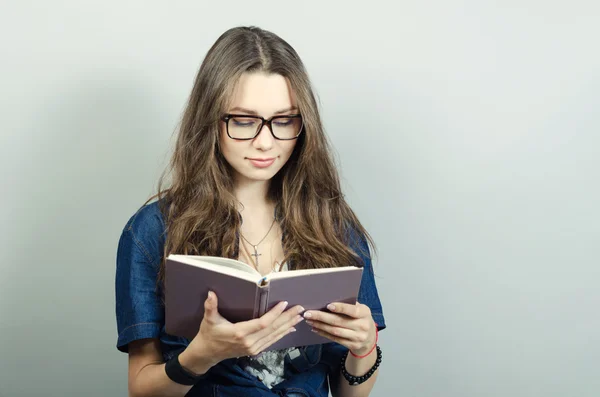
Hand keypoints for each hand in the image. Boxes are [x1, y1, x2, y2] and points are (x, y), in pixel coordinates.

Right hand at [188, 291, 304, 364]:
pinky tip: (290, 328)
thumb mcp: (208, 320)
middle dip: (288, 318)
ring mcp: (253, 348)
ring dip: (288, 326)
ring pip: (274, 336)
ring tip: (299, 317)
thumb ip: (210, 307)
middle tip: (300, 308)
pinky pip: (272, 341)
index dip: (275, 314)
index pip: (263, 323)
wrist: (207, 354)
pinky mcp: (254, 351)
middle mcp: (249, 342)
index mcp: (240, 333)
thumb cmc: (208, 334)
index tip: (284, 303)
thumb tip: (211, 293)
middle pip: (273, 329)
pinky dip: (282, 334)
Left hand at [303, 302, 375, 355]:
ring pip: (335, 331)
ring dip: (320, 325)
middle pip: (339, 321)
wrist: (369, 339)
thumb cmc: (361, 319)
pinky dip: (323, 333)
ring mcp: (357, 337)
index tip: (328, 305)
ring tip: (309, 320)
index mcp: (364, 313)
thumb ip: (349, 304)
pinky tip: (315, 328)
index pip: (352, 310)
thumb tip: (329, 297)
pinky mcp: (352, 345)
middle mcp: (362, 325)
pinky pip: (335, 339)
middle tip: (308, 313)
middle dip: (321, 317)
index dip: (340, 308)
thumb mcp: (360, 310)